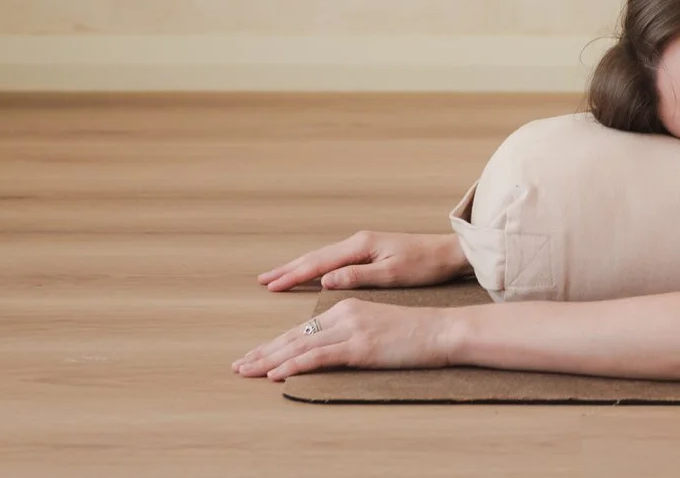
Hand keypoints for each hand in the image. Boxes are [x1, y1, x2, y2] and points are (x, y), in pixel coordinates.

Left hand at [233, 294, 452, 378]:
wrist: (442, 329)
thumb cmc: (415, 332)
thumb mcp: (376, 326)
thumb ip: (350, 333)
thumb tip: (328, 349)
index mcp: (346, 306)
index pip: (302, 329)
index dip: (275, 344)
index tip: (254, 356)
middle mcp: (343, 313)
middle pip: (294, 335)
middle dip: (263, 352)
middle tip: (238, 365)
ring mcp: (351, 329)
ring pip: (299, 345)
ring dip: (269, 360)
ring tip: (246, 370)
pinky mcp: (359, 346)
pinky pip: (319, 356)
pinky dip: (294, 365)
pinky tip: (276, 373)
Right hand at [257, 229, 465, 291]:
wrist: (448, 252)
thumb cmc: (424, 265)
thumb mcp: (393, 274)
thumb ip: (358, 276)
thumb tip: (325, 280)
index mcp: (361, 247)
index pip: (319, 262)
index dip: (293, 275)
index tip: (271, 285)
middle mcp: (358, 242)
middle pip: (315, 257)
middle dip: (288, 269)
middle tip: (263, 280)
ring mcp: (362, 246)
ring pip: (322, 257)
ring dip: (299, 268)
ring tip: (277, 277)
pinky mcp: (368, 252)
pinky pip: (333, 260)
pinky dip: (315, 267)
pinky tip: (309, 274)